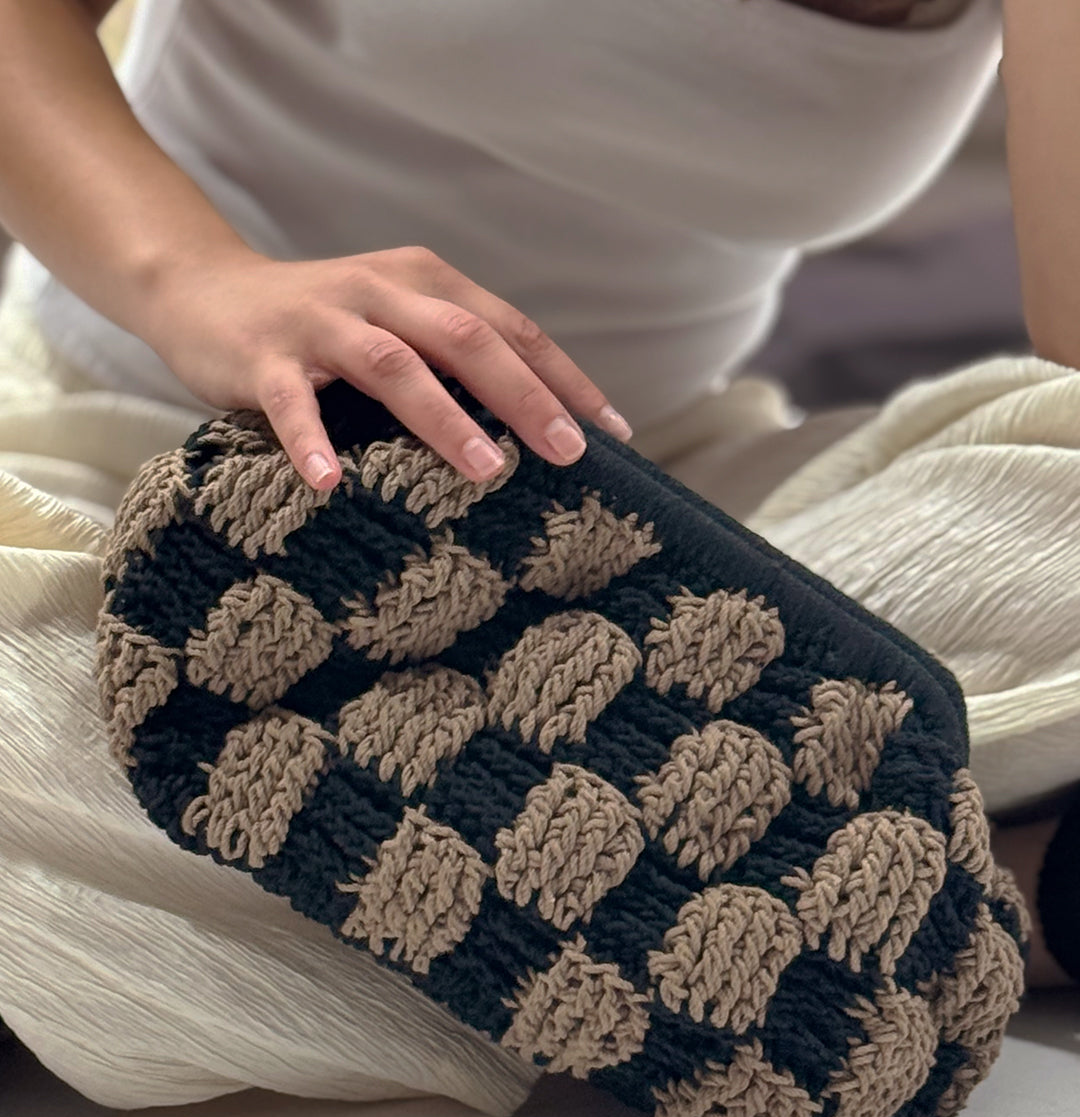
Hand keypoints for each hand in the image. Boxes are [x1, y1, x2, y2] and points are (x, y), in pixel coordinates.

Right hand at [142, 244, 632, 489]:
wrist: (205, 292)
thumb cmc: (322, 327)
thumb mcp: (397, 325)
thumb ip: (454, 359)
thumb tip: (536, 425)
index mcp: (423, 281)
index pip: (510, 328)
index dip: (563, 378)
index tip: (614, 432)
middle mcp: (379, 291)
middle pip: (465, 338)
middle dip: (523, 396)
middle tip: (567, 453)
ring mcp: (320, 321)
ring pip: (393, 364)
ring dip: (442, 418)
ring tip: (485, 469)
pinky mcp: (263, 354)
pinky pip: (292, 401)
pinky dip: (313, 440)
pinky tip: (333, 483)